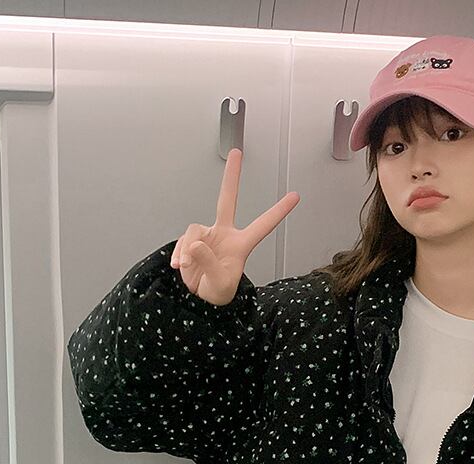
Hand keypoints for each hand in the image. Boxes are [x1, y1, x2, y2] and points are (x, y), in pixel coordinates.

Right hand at [170, 148, 299, 305]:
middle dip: (231, 177)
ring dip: (188, 250)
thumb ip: (209, 263)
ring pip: (194, 232)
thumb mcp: (220, 283)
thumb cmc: (218, 292)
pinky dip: (179, 254)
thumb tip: (197, 244)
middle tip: (237, 152)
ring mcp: (207, 236)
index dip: (279, 211)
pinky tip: (178, 266)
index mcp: (241, 244)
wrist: (200, 299)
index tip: (295, 196)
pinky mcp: (190, 241)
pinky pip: (183, 242)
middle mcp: (225, 234)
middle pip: (227, 199)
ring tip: (186, 267)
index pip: (263, 225)